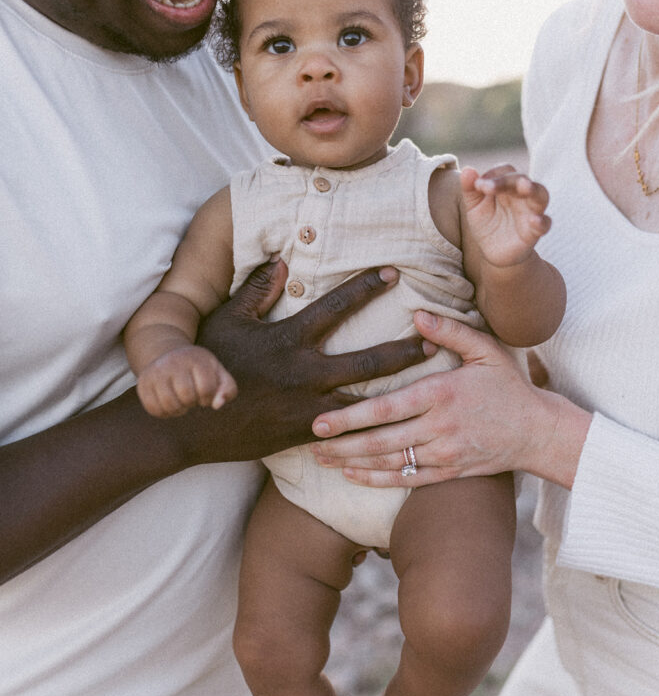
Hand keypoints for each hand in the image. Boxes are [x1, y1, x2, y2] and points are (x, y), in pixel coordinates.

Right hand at [136, 345, 236, 416]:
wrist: (167, 354)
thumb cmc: (199, 369)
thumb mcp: (218, 374)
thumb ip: (228, 389)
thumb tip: (217, 405)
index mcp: (196, 359)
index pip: (206, 388)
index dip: (208, 398)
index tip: (205, 396)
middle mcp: (174, 362)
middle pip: (187, 397)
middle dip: (192, 403)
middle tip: (191, 398)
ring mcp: (156, 372)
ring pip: (169, 404)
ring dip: (179, 410)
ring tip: (181, 402)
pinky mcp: (142, 383)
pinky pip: (153, 409)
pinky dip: (164, 413)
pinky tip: (170, 404)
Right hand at [178, 259, 431, 463]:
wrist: (188, 424)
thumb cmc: (205, 365)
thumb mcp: (226, 320)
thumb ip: (256, 291)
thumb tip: (282, 261)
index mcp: (288, 339)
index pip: (336, 307)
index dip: (367, 288)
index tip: (394, 273)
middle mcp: (304, 373)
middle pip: (367, 359)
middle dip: (404, 347)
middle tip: (434, 335)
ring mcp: (307, 408)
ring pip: (366, 399)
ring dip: (399, 390)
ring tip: (431, 382)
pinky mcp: (305, 434)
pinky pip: (347, 431)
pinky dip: (373, 426)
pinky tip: (400, 424)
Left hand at [311, 311, 586, 488]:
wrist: (539, 433)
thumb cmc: (509, 387)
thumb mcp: (487, 350)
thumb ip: (452, 331)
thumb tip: (418, 314)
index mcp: (442, 394)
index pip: (388, 408)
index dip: (351, 416)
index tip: (320, 419)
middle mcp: (439, 428)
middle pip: (380, 440)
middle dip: (342, 443)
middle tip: (309, 441)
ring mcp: (444, 455)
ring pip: (389, 462)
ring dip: (352, 462)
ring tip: (321, 458)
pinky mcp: (449, 473)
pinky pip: (407, 480)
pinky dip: (377, 479)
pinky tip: (352, 475)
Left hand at [460, 165, 550, 267]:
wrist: (493, 252)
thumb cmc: (486, 224)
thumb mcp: (474, 207)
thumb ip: (470, 190)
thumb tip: (466, 170)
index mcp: (507, 186)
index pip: (505, 171)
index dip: (493, 175)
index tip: (478, 186)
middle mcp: (522, 195)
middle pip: (522, 179)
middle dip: (509, 180)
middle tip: (492, 186)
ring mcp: (531, 211)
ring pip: (541, 195)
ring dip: (534, 189)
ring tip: (525, 187)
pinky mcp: (535, 231)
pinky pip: (545, 223)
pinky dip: (541, 221)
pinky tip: (534, 221)